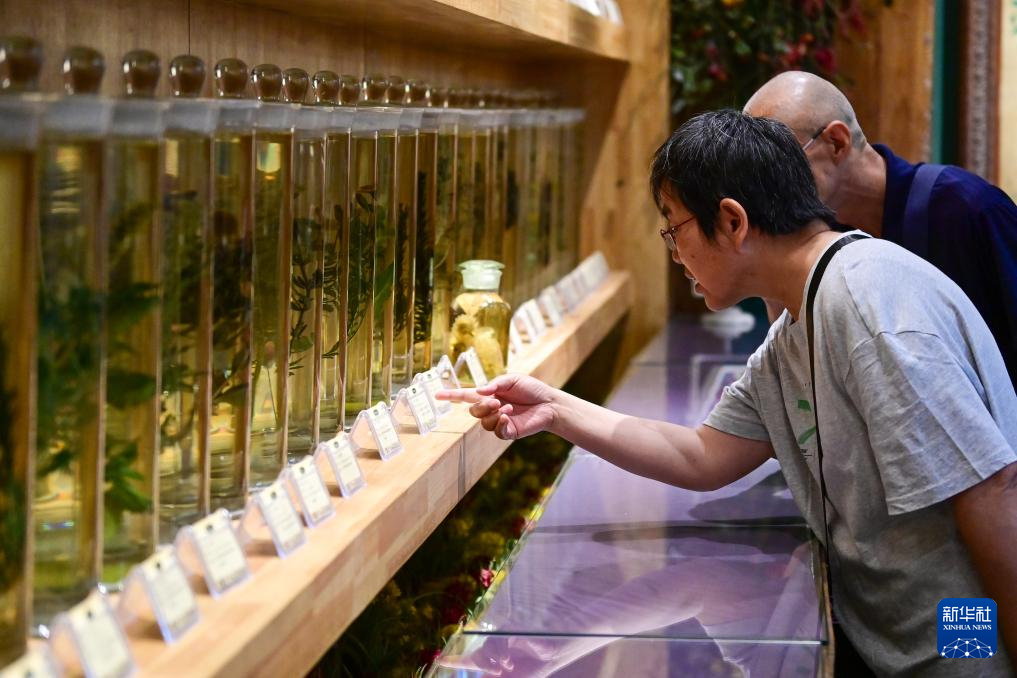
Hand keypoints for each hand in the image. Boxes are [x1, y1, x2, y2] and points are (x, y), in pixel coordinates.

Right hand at [436, 374, 557, 439]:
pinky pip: (496, 432)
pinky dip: (500, 424)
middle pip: (473, 412)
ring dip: (494, 415)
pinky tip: (509, 418)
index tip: (436, 395)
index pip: (466, 396)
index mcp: (490, 395)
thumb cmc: (532, 389)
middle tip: (497, 402)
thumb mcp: (513, 379)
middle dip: (482, 407)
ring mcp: (499, 422)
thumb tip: (479, 392)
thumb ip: (495, 384)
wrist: (549, 403)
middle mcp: (492, 409)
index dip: (451, 396)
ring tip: (508, 409)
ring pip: (483, 423)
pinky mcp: (509, 432)